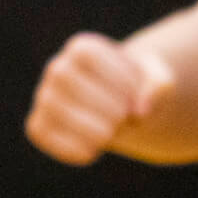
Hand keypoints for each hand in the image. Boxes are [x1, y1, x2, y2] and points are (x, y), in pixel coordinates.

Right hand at [26, 33, 176, 164]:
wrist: (123, 114)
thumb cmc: (137, 91)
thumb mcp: (156, 80)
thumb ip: (158, 84)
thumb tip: (141, 109)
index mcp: (82, 48)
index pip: (88, 54)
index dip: (117, 77)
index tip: (135, 93)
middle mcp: (57, 69)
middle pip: (66, 78)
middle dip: (107, 105)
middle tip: (126, 116)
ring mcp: (45, 99)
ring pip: (54, 108)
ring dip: (94, 128)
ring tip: (112, 131)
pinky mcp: (38, 128)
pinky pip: (47, 137)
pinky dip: (77, 148)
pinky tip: (96, 147)